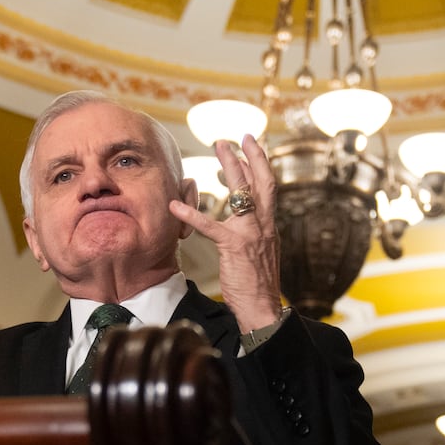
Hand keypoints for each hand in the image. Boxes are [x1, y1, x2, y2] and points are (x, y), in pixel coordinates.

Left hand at [169, 134, 281, 331]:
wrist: (262, 308)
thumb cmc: (257, 286)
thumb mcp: (258, 254)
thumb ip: (251, 235)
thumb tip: (242, 221)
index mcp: (268, 226)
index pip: (268, 189)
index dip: (260, 166)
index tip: (249, 148)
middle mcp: (264, 225)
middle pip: (263, 181)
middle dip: (251, 155)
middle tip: (239, 136)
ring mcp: (251, 233)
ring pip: (242, 192)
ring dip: (230, 167)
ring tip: (219, 149)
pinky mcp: (234, 246)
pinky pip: (211, 226)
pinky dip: (191, 214)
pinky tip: (175, 206)